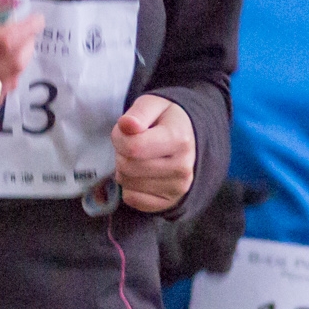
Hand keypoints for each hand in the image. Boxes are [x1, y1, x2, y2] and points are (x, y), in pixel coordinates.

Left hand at [111, 94, 194, 212]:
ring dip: (124, 169)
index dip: (119, 136)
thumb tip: (126, 124)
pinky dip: (129, 186)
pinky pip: (131, 199)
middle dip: (121, 152)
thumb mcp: (153, 105)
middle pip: (127, 166)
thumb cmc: (166, 119)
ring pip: (127, 183)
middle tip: (133, 142)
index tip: (126, 129)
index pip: (133, 147)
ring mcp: (177, 189)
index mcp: (179, 140)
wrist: (189, 139)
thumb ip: (138, 113)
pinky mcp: (168, 203)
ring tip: (139, 156)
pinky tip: (141, 173)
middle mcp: (182, 168)